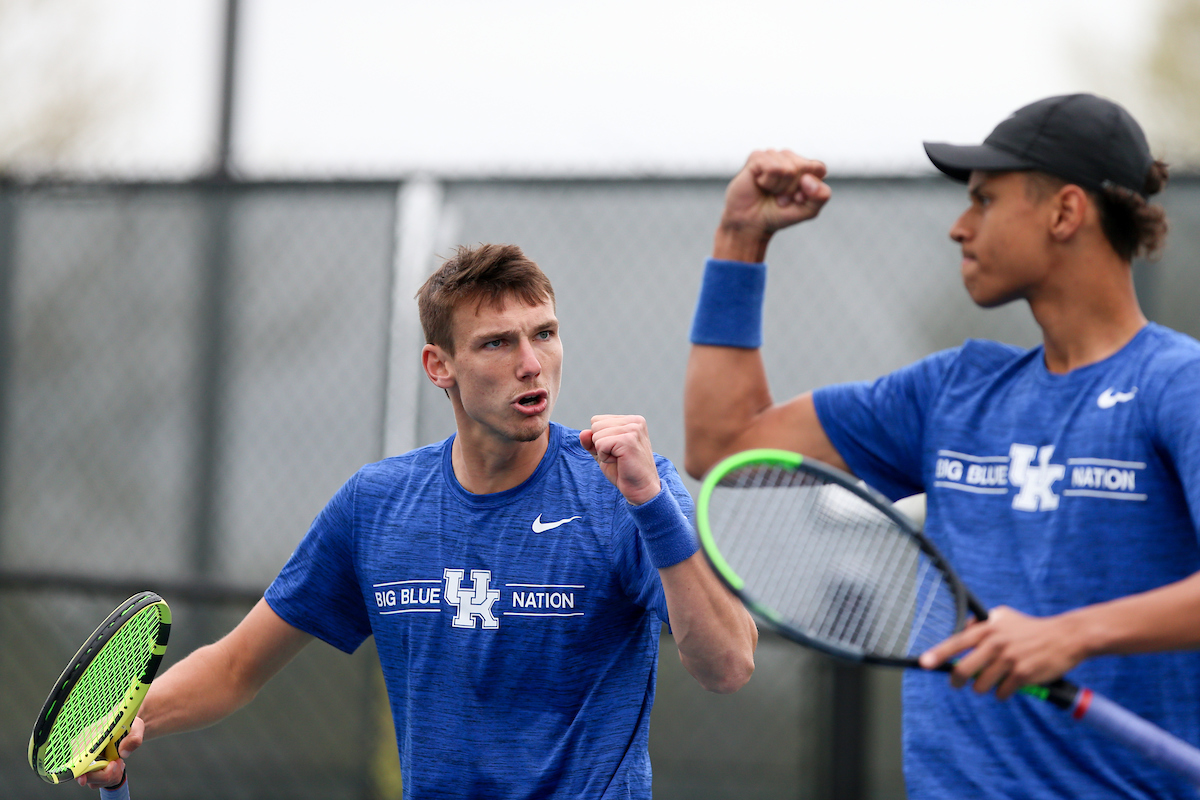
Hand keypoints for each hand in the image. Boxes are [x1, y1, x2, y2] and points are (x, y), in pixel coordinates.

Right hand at [77, 716, 143, 788]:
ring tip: (119, 761)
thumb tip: (123, 753)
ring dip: (111, 775)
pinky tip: (117, 765)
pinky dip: (111, 777)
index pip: (78, 755)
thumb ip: (133, 738)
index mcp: (90, 736)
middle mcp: (84, 749)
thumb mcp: (136, 727)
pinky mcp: (92, 769)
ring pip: (93, 780)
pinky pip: (99, 782)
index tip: (83, 779)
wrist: (128, 730)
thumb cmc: (128, 727)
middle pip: (85, 773)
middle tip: (118, 762)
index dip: (79, 768)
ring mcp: (87, 761)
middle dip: (105, 774)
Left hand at [580, 415, 661, 504]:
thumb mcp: (603, 452)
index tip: (615, 450)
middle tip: (617, 456)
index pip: (597, 420)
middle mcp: (634, 421)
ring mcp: (633, 430)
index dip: (599, 439)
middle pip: (595, 425)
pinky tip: (619, 461)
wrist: (641, 489)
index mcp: (631, 420)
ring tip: (619, 459)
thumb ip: (591, 441)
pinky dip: (604, 457)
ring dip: (603, 452)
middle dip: (600, 444)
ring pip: (596, 435)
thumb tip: (583, 433)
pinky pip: (600, 444)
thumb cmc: (623, 471)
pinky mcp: (628, 441)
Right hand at [714, 149, 831, 261]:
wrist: (752, 223)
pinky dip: (768, 182)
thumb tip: (808, 178)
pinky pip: (773, 168)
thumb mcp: (808, 210)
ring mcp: (772, 156)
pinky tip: (761, 184)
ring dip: (779, 187)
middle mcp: (789, 158)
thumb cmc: (778, 214)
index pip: (818, 168)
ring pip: (787, 168)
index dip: (809, 188)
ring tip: (770, 192)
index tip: (797, 198)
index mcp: (804, 167)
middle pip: (803, 167)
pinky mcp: (756, 158)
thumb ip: (821, 196)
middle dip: (792, 188)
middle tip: (780, 197)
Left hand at [918, 606, 1088, 699]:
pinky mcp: (1023, 676)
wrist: (1065, 637)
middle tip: (958, 684)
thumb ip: (982, 624)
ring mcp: (1009, 660)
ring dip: (984, 687)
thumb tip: (961, 631)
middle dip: (958, 681)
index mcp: (988, 629)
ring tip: (994, 679)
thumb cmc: (1030, 628)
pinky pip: (1001, 694)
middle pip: (964, 670)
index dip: (938, 654)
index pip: (956, 642)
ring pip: (981, 686)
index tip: (924, 663)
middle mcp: (995, 644)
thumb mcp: (1004, 616)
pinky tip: (1011, 684)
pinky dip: (1003, 693)